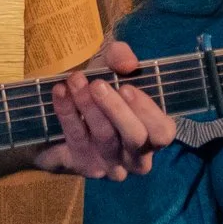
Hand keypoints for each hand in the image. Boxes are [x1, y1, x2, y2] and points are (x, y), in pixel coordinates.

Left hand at [35, 41, 174, 180]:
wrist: (66, 112)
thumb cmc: (101, 89)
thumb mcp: (111, 66)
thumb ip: (121, 57)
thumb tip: (128, 64)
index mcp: (154, 134)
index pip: (162, 132)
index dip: (147, 112)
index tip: (126, 87)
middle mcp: (137, 156)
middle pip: (134, 138)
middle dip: (115, 109)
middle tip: (97, 85)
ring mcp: (112, 165)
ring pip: (104, 138)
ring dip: (88, 107)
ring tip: (75, 81)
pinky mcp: (86, 165)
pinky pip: (78, 140)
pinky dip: (67, 113)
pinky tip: (60, 92)